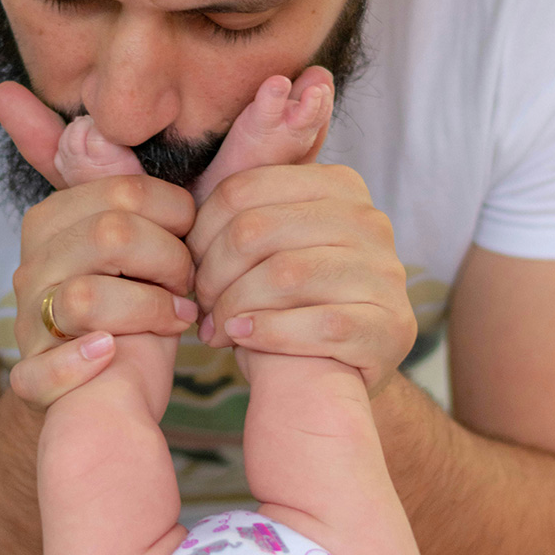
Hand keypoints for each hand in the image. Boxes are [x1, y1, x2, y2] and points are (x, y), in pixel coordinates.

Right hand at [0, 82, 198, 407]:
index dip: (173, 213)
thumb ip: (127, 185)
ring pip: (84, 295)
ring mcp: (28, 320)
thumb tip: (90, 126)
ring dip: (148, 309)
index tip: (191, 233)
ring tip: (178, 317)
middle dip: (170, 259)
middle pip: (111, 234)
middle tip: (191, 282)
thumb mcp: (146, 243)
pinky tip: (110, 354)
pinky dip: (78, 362)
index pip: (120, 189)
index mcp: (56, 219)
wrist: (123, 394)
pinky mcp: (32, 375)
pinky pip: (41, 368)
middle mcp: (32, 264)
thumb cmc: (144, 312)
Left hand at [188, 163, 416, 395]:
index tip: (189, 267)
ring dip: (234, 306)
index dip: (200, 233)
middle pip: (256, 231)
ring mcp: (385, 274)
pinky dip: (269, 333)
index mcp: (337, 186)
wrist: (345, 368)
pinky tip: (243, 339)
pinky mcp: (390, 327)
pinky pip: (319, 324)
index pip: (243, 190)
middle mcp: (369, 221)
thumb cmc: (294, 301)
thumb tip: (164, 190)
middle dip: (212, 273)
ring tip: (217, 328)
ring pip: (285, 276)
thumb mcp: (271, 245)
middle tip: (201, 305)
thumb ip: (240, 210)